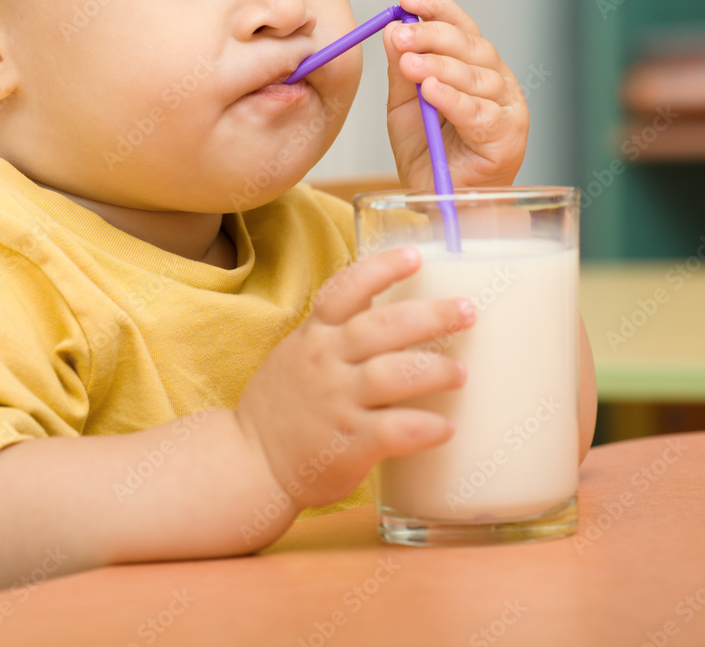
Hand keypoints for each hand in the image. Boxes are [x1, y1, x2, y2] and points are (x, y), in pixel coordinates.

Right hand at [234, 248, 472, 509]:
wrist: (252, 461)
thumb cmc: (283, 405)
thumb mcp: (298, 353)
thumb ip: (335, 331)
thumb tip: (384, 304)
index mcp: (314, 335)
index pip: (346, 290)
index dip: (381, 269)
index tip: (415, 256)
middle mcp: (325, 361)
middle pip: (382, 327)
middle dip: (430, 316)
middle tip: (467, 311)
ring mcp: (337, 401)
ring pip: (393, 375)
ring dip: (434, 370)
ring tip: (460, 373)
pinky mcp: (349, 443)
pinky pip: (395, 430)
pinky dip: (425, 427)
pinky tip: (447, 427)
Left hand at [383, 0, 528, 189]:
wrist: (441, 201)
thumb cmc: (429, 153)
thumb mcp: (404, 106)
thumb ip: (401, 71)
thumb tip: (392, 29)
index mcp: (475, 67)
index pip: (461, 27)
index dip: (437, 9)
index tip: (408, 0)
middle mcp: (497, 81)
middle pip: (471, 47)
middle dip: (432, 36)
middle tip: (401, 35)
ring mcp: (508, 108)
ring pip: (476, 77)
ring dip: (440, 67)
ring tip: (410, 64)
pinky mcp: (508, 137)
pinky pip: (480, 114)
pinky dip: (454, 100)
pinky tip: (431, 91)